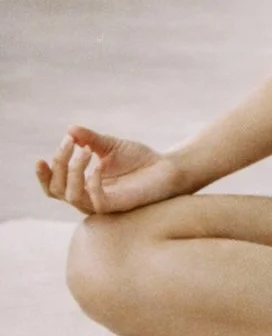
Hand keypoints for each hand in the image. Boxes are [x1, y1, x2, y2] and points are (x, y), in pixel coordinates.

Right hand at [36, 126, 189, 214]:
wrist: (166, 168)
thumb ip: (90, 139)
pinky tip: (99, 165)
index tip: (40, 158)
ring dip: (73, 170)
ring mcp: (100, 203)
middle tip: (70, 142)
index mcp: (83, 184)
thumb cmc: (139, 159)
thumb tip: (70, 129)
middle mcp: (87, 196)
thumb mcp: (111, 145)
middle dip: (58, 164)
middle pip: (56, 189)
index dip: (43, 175)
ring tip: (86, 150)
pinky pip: (94, 200)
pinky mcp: (115, 206)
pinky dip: (92, 181)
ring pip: (71, 195)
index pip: (54, 185)